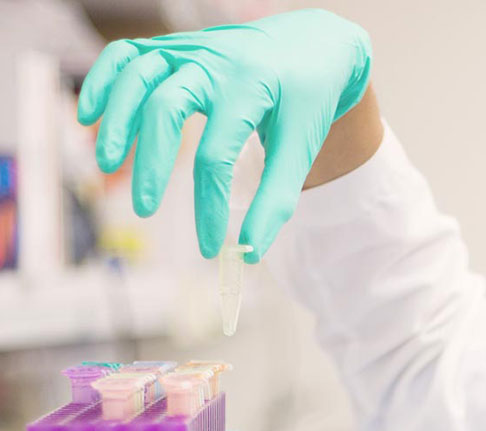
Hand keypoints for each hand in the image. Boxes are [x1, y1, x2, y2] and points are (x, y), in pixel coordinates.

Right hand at [78, 9, 372, 261]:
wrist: (316, 46)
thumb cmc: (308, 101)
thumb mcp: (302, 146)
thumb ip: (277, 198)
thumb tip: (251, 250)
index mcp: (252, 86)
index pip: (217, 155)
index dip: (209, 207)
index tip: (209, 247)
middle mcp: (215, 61)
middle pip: (165, 108)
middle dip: (150, 163)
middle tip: (146, 210)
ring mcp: (190, 48)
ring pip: (137, 76)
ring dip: (116, 121)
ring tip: (107, 166)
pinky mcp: (174, 46)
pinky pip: (126, 54)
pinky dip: (102, 80)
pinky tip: (89, 115)